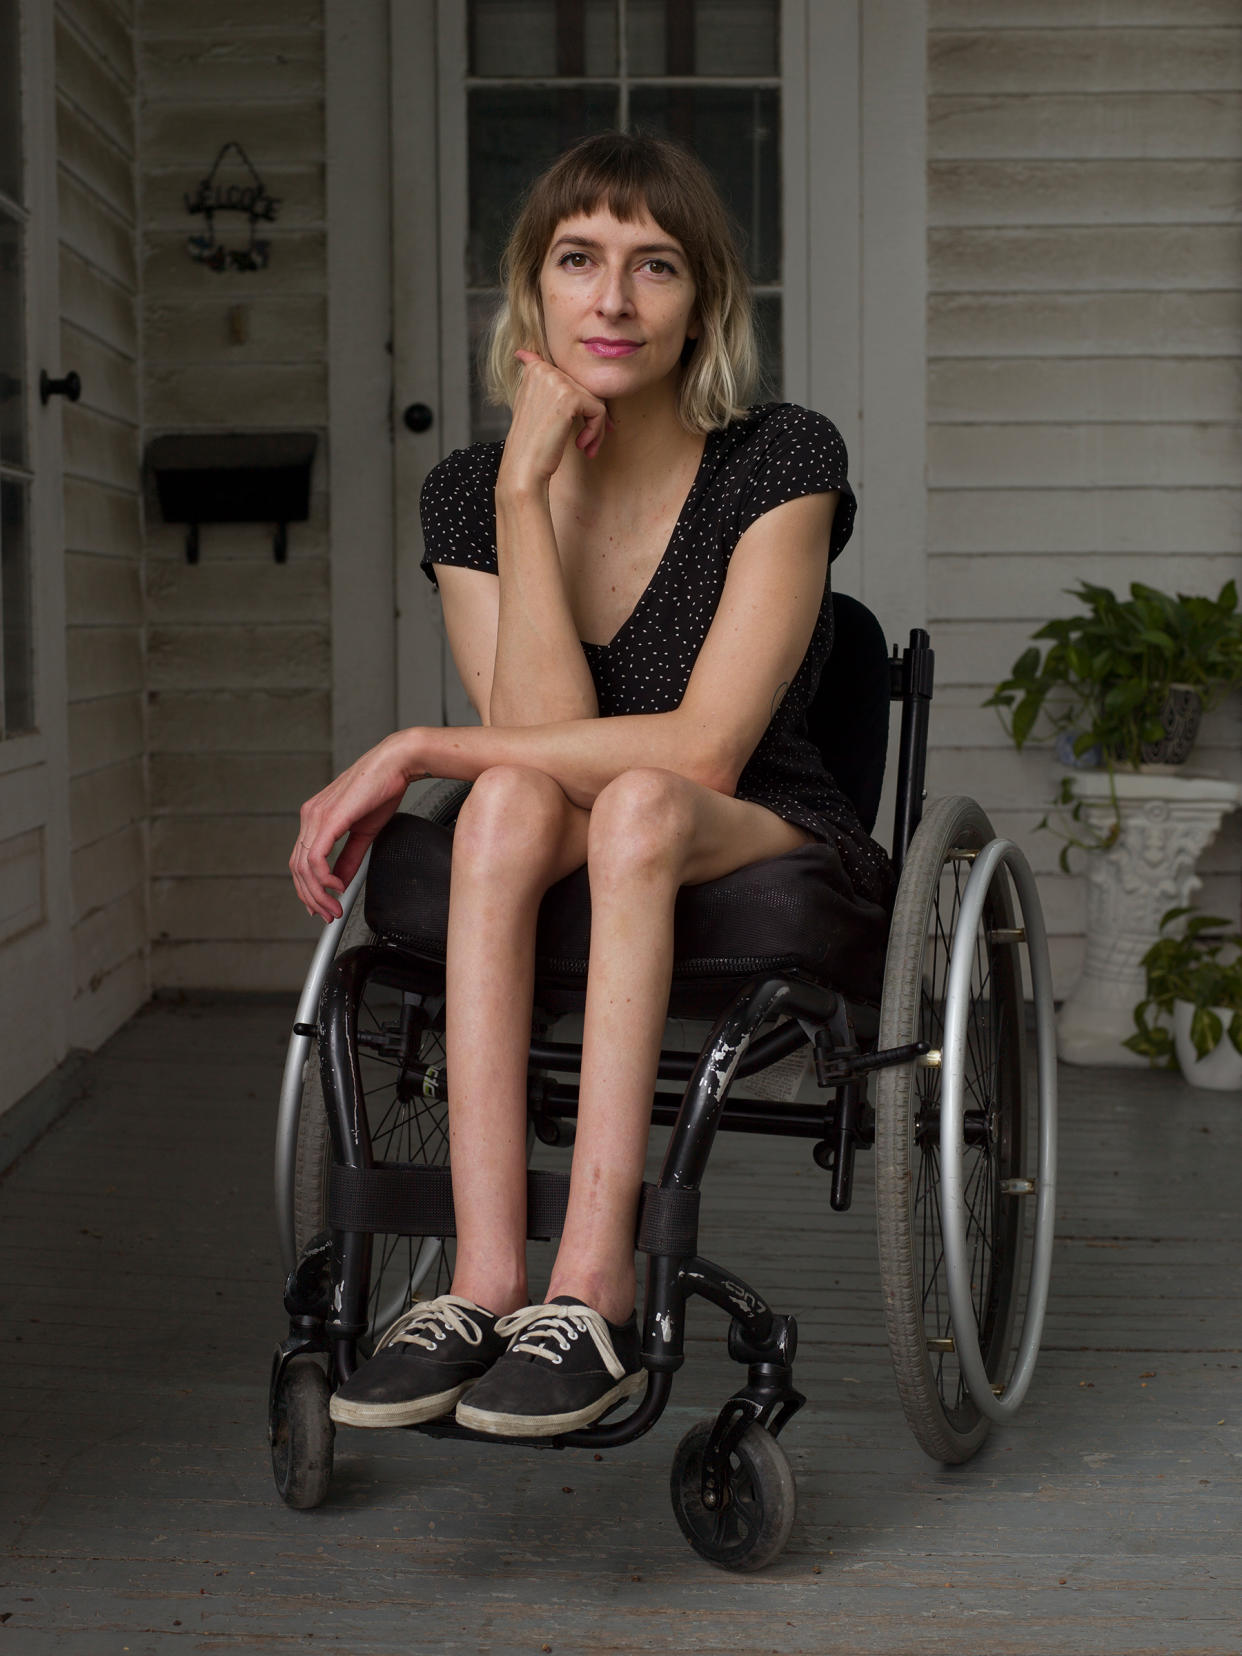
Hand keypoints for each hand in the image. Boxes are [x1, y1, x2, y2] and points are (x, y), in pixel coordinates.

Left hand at [289, 733, 423, 920]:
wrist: (396, 763)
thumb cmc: (382, 788)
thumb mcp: (364, 832)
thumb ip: (349, 858)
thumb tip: (340, 881)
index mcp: (316, 817)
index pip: (300, 861)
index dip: (308, 888)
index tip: (321, 905)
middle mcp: (310, 816)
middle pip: (297, 868)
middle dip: (311, 897)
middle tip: (327, 914)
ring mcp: (316, 816)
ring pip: (303, 867)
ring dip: (317, 893)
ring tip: (333, 906)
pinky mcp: (328, 818)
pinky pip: (316, 857)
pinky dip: (323, 878)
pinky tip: (337, 886)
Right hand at [499, 350, 616, 489]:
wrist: (523, 466)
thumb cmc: (530, 443)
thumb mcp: (532, 404)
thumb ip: (542, 383)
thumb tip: (528, 356)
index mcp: (536, 369)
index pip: (573, 381)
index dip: (579, 405)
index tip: (575, 426)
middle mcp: (545, 370)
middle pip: (586, 390)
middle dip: (591, 418)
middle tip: (586, 442)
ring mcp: (557, 382)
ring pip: (595, 400)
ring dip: (595, 427)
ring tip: (585, 446)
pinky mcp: (570, 397)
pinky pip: (599, 411)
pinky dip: (595, 432)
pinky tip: (580, 446)